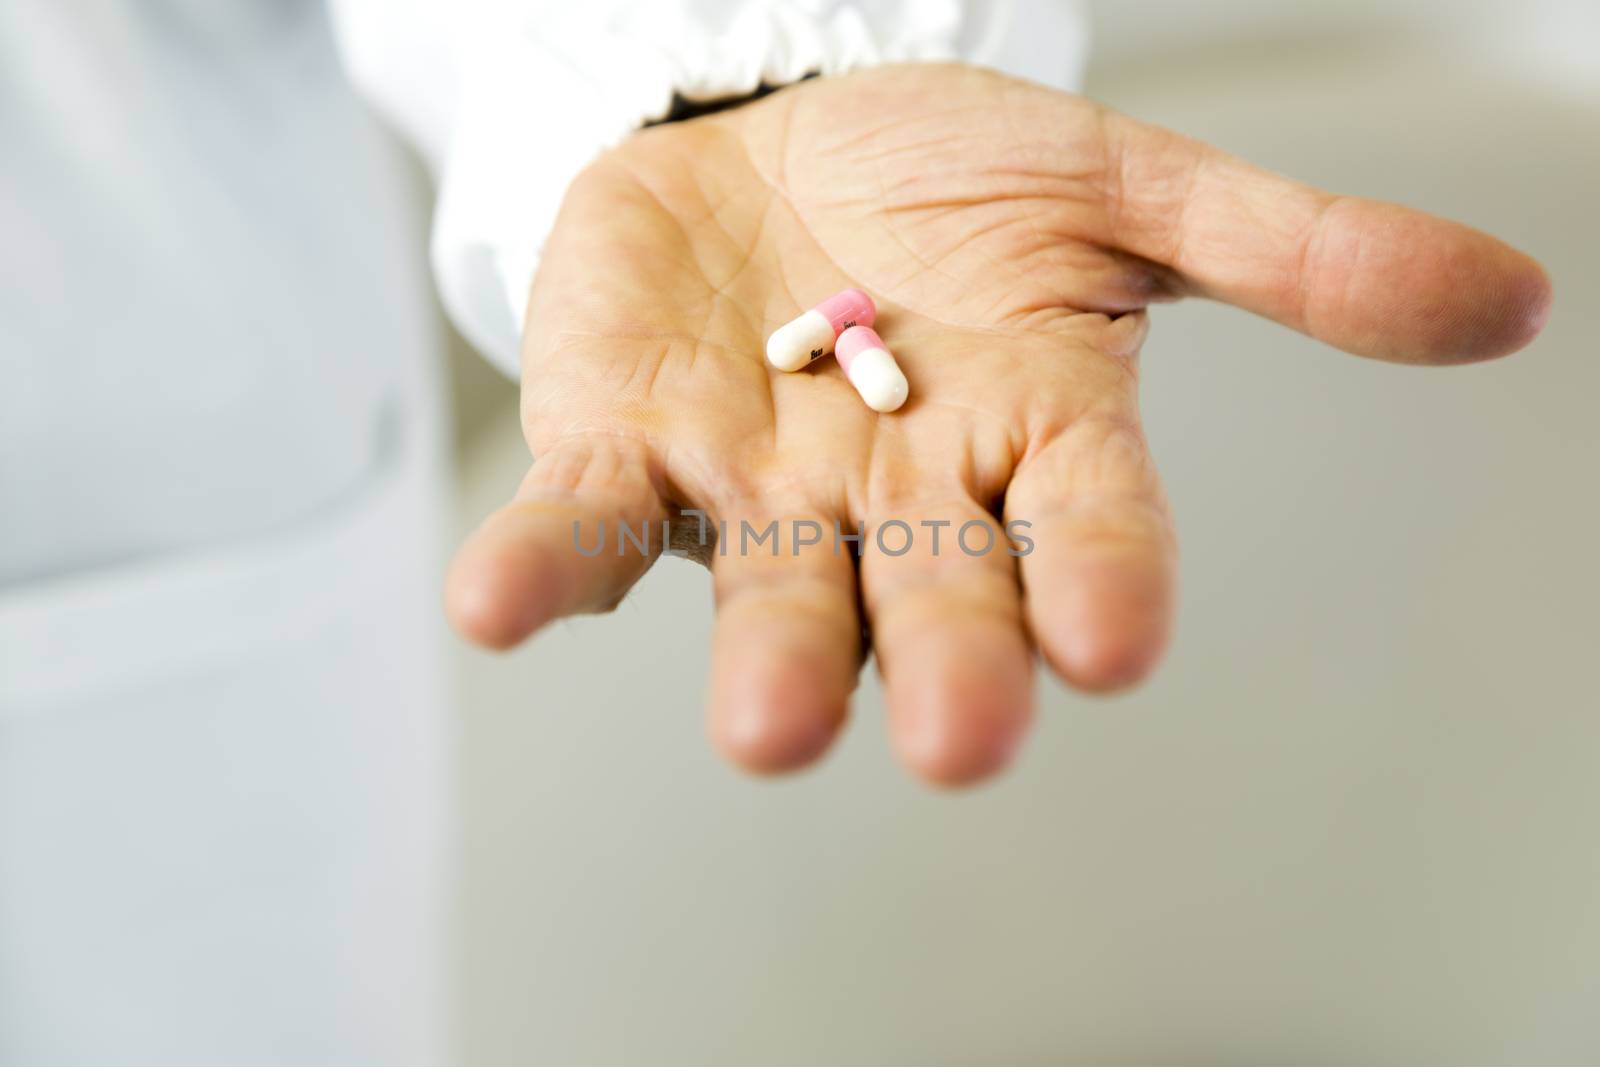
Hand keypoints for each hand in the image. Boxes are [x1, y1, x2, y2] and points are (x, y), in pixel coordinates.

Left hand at [446, 64, 1549, 785]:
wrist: (761, 132)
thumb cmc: (939, 181)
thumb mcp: (1116, 189)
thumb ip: (1290, 252)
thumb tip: (1504, 299)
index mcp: (1025, 437)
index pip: (1084, 526)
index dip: (1098, 577)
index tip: (1112, 641)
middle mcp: (897, 495)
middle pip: (931, 593)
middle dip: (944, 661)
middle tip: (957, 737)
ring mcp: (753, 486)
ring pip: (765, 588)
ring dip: (764, 658)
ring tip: (769, 729)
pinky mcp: (622, 454)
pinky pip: (578, 528)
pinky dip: (541, 573)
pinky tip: (498, 609)